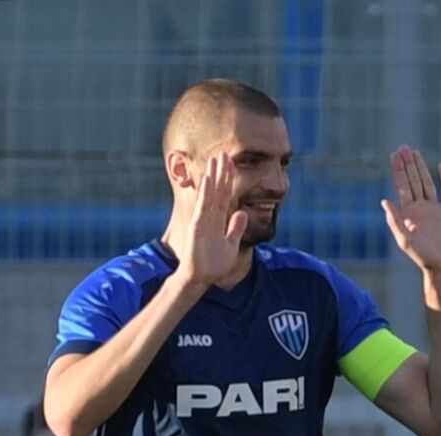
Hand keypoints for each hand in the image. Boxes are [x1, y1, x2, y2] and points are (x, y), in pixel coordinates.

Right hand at [172, 152, 246, 287]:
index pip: (224, 195)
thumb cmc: (214, 264)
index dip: (228, 180)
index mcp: (218, 220)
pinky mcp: (197, 225)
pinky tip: (209, 180)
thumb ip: (235, 228)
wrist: (200, 278)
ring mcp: (203, 219)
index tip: (231, 164)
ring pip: (210, 194)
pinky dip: (206, 193)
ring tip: (216, 159)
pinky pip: (203, 206)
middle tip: (224, 153)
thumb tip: (242, 213)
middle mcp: (209, 216)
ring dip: (213, 176)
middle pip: (217, 190)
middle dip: (221, 172)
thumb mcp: (230, 244)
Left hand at [381, 146, 440, 273]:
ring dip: (421, 167)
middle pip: (413, 180)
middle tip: (403, 147)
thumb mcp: (404, 239)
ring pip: (427, 182)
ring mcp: (436, 208)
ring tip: (415, 152)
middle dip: (408, 164)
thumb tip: (383, 200)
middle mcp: (421, 207)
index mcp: (409, 212)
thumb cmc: (422, 256)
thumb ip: (394, 220)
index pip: (402, 186)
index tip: (395, 155)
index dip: (398, 170)